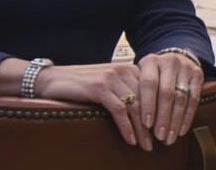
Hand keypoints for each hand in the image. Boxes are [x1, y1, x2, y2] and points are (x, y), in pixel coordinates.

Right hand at [38, 63, 153, 150]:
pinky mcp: (99, 87)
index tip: (164, 132)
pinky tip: (131, 140)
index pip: (153, 93)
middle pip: (147, 101)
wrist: (52, 79)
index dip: (161, 113)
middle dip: (154, 125)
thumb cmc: (80, 86)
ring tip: (146, 146)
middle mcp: (123, 70)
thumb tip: (146, 115)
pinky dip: (127, 127)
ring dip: (143, 130)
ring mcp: (111, 77)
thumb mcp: (108, 85)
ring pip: (135, 107)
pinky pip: (120, 111)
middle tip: (158, 143)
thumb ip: (126, 91)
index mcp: (129, 68)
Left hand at [137, 53, 205, 146]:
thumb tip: (129, 120)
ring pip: (181, 98)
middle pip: (167, 92)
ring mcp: (185, 67)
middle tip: (159, 136)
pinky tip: (181, 130)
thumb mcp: (141, 75)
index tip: (146, 124)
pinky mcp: (198, 74)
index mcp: (150, 61)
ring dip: (176, 121)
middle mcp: (169, 62)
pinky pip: (194, 99)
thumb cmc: (153, 74)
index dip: (148, 104)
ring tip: (170, 138)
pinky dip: (188, 117)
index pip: (149, 83)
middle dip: (163, 117)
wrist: (175, 58)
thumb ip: (136, 92)